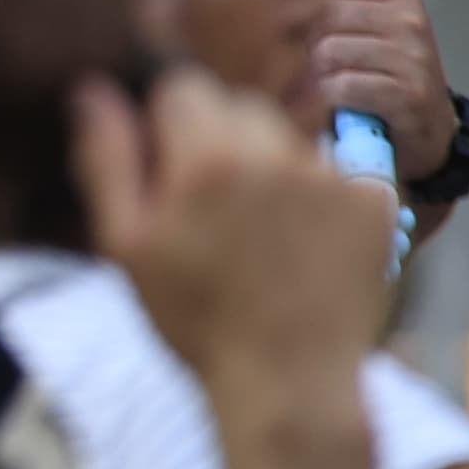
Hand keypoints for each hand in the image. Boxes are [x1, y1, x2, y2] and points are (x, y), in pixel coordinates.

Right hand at [74, 67, 396, 390]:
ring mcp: (332, 175)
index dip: (168, 124)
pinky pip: (338, 167)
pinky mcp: (375, 199)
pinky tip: (305, 243)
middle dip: (221, 139)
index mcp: (205, 159)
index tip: (169, 170)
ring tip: (263, 232)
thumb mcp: (126, 245)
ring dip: (271, 164)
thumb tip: (92, 88)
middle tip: (214, 208)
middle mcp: (275, 153)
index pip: (183, 87)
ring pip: (288, 137)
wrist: (290, 381)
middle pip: (239, 105)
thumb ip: (108, 158)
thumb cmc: (196, 319)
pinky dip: (320, 193)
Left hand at [286, 0, 453, 182]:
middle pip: (324, 13)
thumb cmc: (382, 76)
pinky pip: (343, 86)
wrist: (428, 130)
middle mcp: (409, 20)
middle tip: (297, 65)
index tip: (296, 25)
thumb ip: (328, 10)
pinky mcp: (408, 94)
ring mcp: (412, 56)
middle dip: (301, 42)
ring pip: (329, 50)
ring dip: (311, 74)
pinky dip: (325, 98)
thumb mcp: (362, 33)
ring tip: (313, 87)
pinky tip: (326, 105)